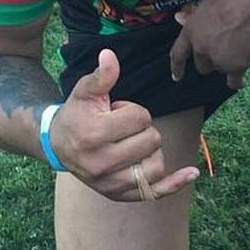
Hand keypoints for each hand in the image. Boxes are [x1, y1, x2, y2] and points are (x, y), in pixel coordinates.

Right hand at [50, 49, 198, 200]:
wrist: (58, 145)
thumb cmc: (77, 113)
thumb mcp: (86, 90)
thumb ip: (102, 75)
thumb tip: (110, 54)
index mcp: (94, 134)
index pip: (140, 118)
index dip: (134, 110)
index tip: (116, 112)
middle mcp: (102, 163)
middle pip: (151, 140)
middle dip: (142, 128)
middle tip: (121, 127)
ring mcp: (110, 183)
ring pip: (156, 164)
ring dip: (150, 149)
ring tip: (131, 143)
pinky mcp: (118, 194)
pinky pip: (153, 192)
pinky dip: (174, 183)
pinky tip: (191, 173)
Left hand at [169, 0, 249, 89]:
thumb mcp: (206, 4)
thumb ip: (193, 17)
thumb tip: (179, 18)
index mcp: (191, 31)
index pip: (178, 53)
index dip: (176, 66)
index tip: (176, 76)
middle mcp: (200, 48)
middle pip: (202, 64)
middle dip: (211, 58)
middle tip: (225, 47)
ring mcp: (217, 59)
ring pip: (219, 69)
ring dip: (226, 63)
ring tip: (240, 48)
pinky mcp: (234, 66)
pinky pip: (233, 81)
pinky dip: (237, 80)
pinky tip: (241, 80)